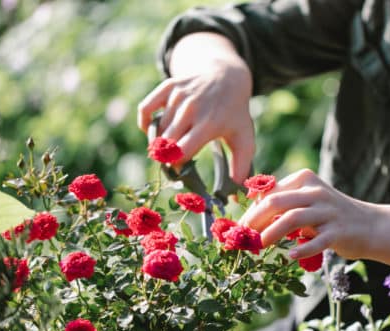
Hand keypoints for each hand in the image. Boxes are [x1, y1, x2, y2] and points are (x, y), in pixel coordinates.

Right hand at [137, 33, 254, 183]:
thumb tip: (234, 194)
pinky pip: (145, 109)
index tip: (181, 170)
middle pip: (165, 143)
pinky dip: (145, 123)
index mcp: (210, 124)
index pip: (181, 152)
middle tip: (173, 161)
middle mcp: (192, 108)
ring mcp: (179, 96)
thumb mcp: (244, 139)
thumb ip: (241, 167)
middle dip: (166, 157)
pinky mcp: (168, 87)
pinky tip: (154, 131)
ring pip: (157, 129)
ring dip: (158, 142)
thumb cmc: (234, 114)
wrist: (226, 77)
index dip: (177, 166)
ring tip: (168, 148)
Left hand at [239, 169, 374, 259]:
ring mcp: (328, 211)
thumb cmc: (330, 216)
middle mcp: (316, 192)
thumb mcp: (308, 202)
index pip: (270, 193)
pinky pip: (317, 241)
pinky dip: (302, 249)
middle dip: (256, 220)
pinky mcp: (338, 231)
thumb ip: (284, 205)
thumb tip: (250, 218)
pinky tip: (290, 256)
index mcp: (305, 179)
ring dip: (272, 233)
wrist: (370, 225)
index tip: (240, 227)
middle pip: (277, 202)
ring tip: (260, 245)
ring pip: (293, 219)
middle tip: (244, 237)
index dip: (252, 211)